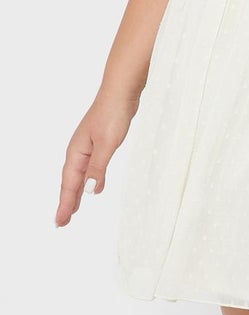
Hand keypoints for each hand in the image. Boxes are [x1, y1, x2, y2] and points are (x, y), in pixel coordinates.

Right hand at [55, 89, 139, 227]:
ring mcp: (88, 146)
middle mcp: (79, 150)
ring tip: (73, 209)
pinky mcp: (99, 141)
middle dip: (66, 202)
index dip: (65, 204)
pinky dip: (86, 179)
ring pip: (79, 175)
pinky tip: (91, 184)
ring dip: (75, 192)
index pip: (69, 184)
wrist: (121, 91)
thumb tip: (89, 191)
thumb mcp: (107, 144)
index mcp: (77, 152)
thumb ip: (98, 168)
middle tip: (62, 222)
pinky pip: (89, 167)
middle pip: (70, 181)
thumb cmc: (113, 114)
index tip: (60, 223)